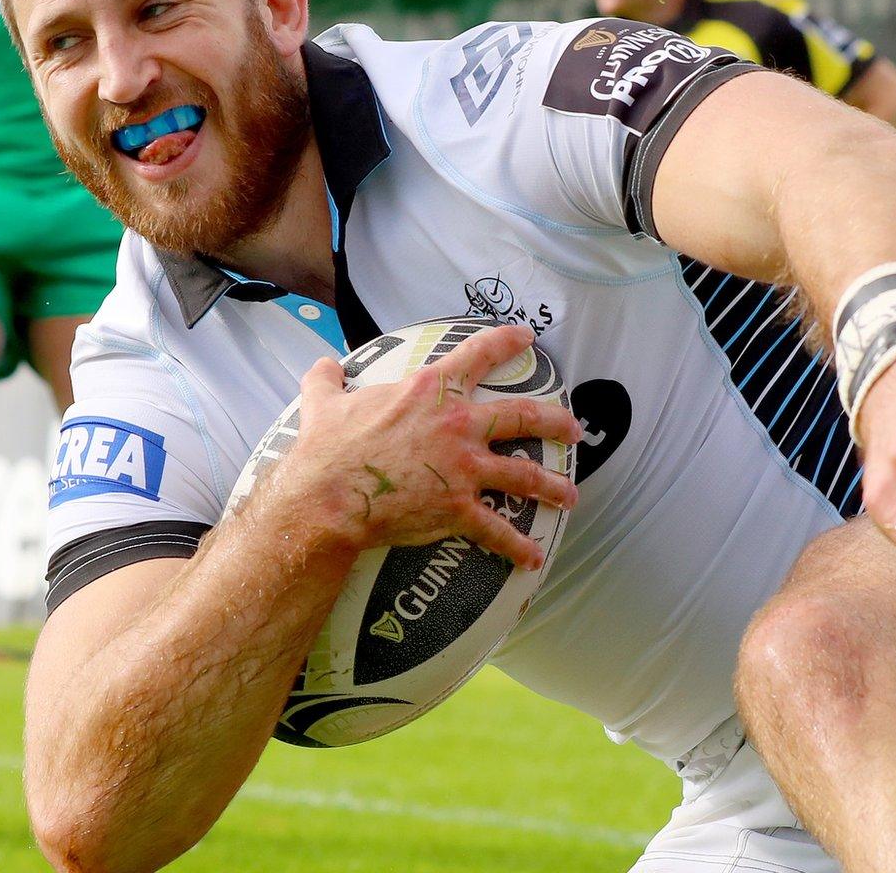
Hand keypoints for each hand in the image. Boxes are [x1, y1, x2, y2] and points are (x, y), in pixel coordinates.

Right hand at [259, 325, 581, 570]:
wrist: (328, 498)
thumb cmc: (328, 449)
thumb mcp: (323, 403)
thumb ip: (327, 380)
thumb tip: (322, 365)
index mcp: (432, 391)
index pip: (479, 354)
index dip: (507, 341)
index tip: (527, 337)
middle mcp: (459, 425)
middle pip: (523, 417)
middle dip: (555, 422)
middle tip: (574, 429)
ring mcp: (465, 468)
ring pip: (524, 474)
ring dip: (552, 486)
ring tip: (569, 495)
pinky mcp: (460, 508)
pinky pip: (498, 530)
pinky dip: (519, 546)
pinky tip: (534, 557)